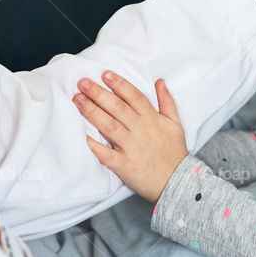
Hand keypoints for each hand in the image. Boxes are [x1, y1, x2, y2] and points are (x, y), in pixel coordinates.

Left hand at [73, 70, 187, 202]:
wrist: (177, 182)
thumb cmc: (174, 153)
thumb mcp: (175, 124)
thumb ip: (167, 101)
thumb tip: (160, 81)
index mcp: (152, 119)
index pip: (133, 96)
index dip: (119, 84)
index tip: (104, 74)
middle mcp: (141, 130)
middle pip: (117, 107)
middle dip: (98, 93)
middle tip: (82, 83)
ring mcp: (132, 147)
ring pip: (109, 125)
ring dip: (92, 111)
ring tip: (78, 100)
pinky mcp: (124, 165)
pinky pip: (106, 154)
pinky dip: (94, 145)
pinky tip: (82, 135)